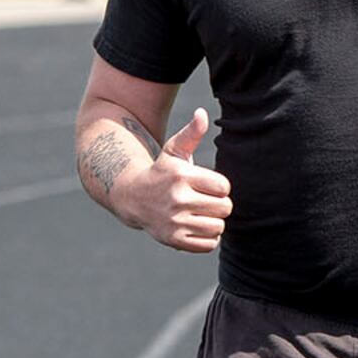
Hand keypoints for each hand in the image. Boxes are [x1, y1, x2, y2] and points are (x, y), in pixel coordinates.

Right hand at [124, 107, 233, 254]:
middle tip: (204, 201)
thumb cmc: (161, 172)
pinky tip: (194, 227)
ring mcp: (174, 221)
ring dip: (213, 222)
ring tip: (199, 214)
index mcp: (181, 176)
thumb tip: (202, 113)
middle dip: (219, 205)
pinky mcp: (173, 240)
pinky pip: (209, 245)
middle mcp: (177, 199)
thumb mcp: (174, 151)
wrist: (133, 197)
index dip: (219, 187)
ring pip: (218, 227)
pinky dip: (206, 238)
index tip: (207, 186)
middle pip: (225, 208)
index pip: (224, 187)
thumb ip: (192, 133)